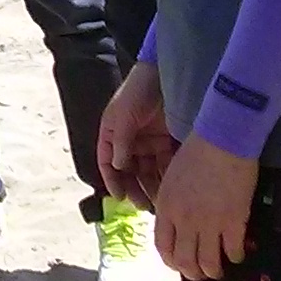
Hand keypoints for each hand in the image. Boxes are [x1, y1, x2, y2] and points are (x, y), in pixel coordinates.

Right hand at [99, 60, 172, 206]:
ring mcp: (148, 142)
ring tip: (160, 202)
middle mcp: (129, 141)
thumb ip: (120, 141)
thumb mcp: (124, 115)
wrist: (166, 73)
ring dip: (152, 187)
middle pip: (129, 172)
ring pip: (148, 171)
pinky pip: (165, 163)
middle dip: (135, 189)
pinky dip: (167, 176)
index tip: (120, 197)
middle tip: (145, 206)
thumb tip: (118, 167)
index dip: (112, 180)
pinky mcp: (166, 141)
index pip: (108, 163)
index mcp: (112, 134)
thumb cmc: (138, 91)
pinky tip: (172, 188)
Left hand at [152, 133, 258, 279]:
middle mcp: (184, 220)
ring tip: (219, 268)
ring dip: (213, 271)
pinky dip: (235, 257)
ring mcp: (209, 223)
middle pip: (184, 262)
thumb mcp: (172, 178)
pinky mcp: (233, 222)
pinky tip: (237, 253)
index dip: (172, 261)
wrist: (223, 139)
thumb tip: (176, 224)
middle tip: (202, 271)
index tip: (180, 263)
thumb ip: (171, 203)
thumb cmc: (196, 152)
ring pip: (208, 264)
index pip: (163, 247)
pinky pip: (232, 252)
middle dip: (193, 273)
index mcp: (167, 208)